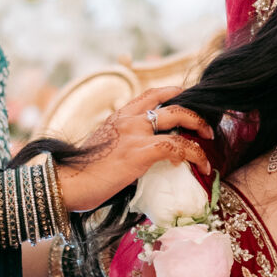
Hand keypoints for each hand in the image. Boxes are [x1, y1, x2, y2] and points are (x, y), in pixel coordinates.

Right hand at [59, 87, 213, 210]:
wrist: (68, 183)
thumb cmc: (84, 174)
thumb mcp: (105, 150)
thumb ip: (125, 146)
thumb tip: (145, 161)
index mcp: (119, 116)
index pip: (150, 94)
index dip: (173, 93)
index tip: (187, 100)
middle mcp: (128, 119)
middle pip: (171, 103)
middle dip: (194, 113)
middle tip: (206, 128)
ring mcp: (134, 134)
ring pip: (178, 118)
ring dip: (199, 130)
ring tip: (208, 147)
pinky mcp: (138, 152)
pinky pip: (176, 147)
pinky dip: (192, 154)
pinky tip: (197, 165)